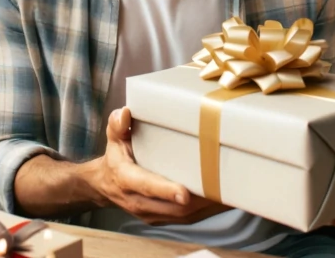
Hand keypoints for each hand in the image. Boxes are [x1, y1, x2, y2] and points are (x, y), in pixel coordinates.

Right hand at [90, 108, 227, 224]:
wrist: (106, 184)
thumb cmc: (116, 157)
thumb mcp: (114, 138)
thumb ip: (117, 125)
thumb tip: (124, 113)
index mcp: (126, 178)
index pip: (146, 185)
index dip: (166, 190)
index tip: (185, 193)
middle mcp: (137, 201)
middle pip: (171, 206)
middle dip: (198, 200)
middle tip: (223, 189)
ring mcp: (149, 213)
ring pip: (181, 216)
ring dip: (205, 208)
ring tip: (228, 195)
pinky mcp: (160, 218)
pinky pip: (184, 220)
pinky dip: (204, 212)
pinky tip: (220, 202)